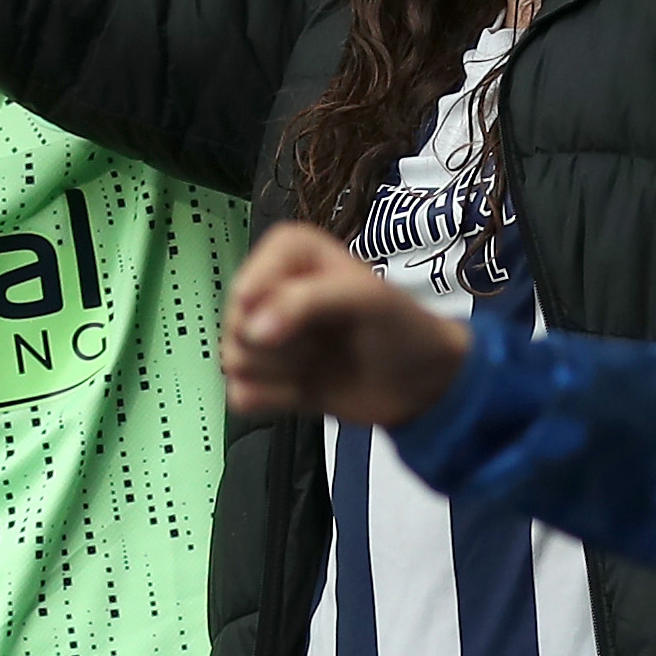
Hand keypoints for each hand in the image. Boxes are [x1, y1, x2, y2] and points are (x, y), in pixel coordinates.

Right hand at [219, 221, 474, 425]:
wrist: (422, 385)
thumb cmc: (402, 328)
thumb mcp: (366, 298)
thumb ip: (306, 302)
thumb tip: (252, 331)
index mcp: (294, 256)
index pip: (249, 275)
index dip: (263, 299)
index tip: (290, 320)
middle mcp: (274, 293)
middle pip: (233, 322)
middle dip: (276, 342)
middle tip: (318, 343)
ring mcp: (269, 339)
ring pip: (233, 359)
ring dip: (277, 371)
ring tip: (315, 363)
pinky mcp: (270, 379)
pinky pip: (239, 394)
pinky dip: (272, 399)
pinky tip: (302, 391)